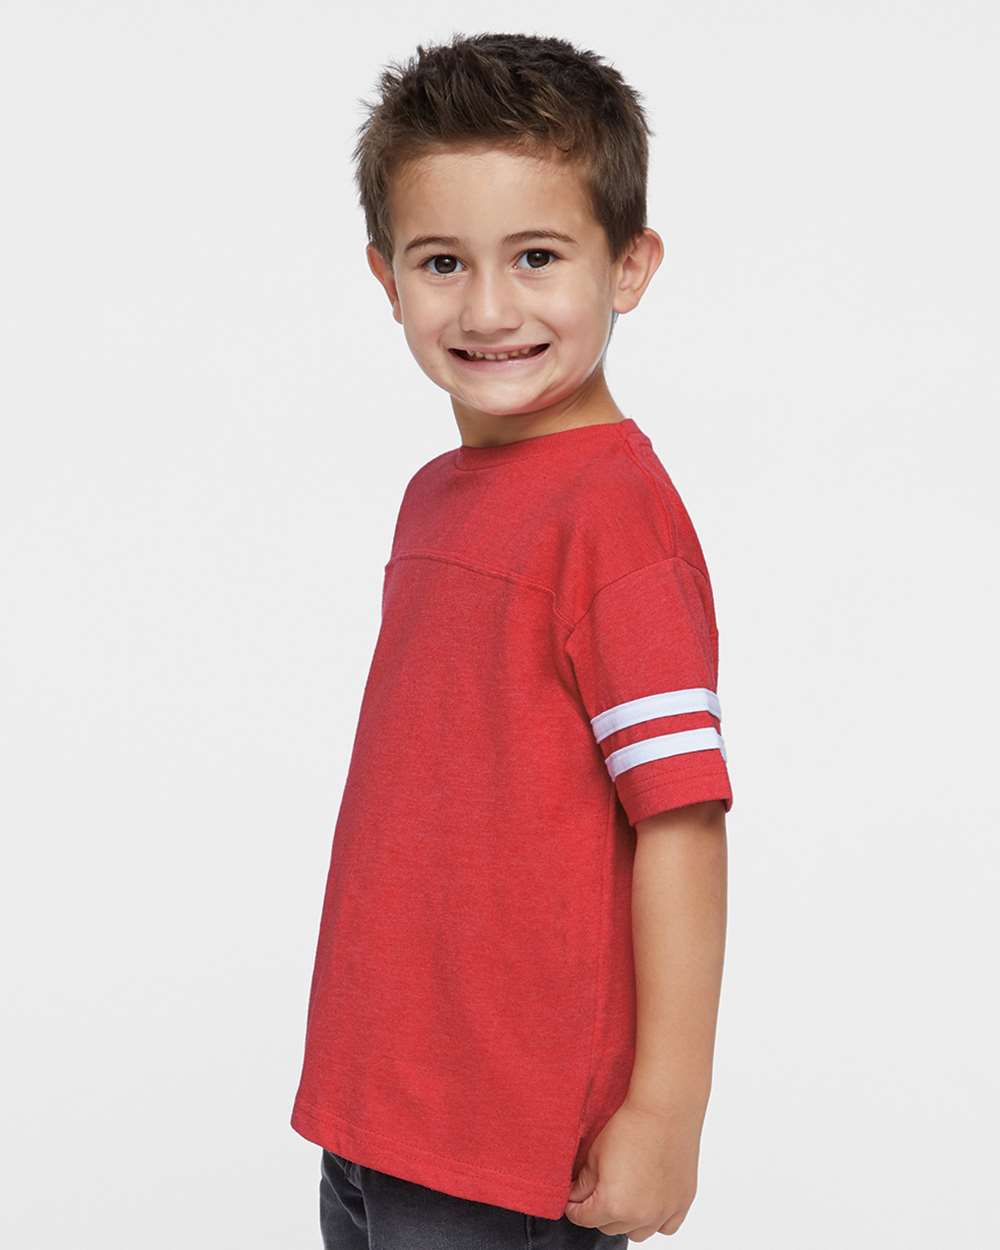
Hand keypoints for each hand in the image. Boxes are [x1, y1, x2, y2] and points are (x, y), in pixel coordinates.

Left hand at [562, 1096, 703, 1240]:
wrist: (665, 1109)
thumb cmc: (630, 1126)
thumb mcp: (595, 1154)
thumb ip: (583, 1184)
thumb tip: (575, 1198)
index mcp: (613, 1204)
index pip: (584, 1219)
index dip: (574, 1208)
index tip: (573, 1200)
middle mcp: (640, 1216)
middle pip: (609, 1227)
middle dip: (599, 1212)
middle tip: (597, 1190)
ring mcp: (664, 1212)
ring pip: (636, 1232)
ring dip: (627, 1219)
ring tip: (624, 1194)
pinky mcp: (682, 1203)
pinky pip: (665, 1227)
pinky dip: (655, 1218)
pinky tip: (648, 1198)